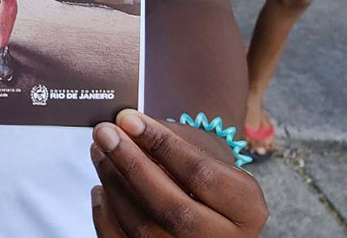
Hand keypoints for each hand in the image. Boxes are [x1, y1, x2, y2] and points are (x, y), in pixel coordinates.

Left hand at [91, 110, 267, 236]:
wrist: (211, 206)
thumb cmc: (204, 172)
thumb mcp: (203, 151)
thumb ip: (168, 138)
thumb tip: (124, 124)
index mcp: (246, 210)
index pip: (201, 175)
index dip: (161, 145)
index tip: (128, 119)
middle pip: (172, 208)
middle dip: (132, 165)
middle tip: (105, 133)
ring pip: (144, 229)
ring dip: (113, 184)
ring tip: (99, 151)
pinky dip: (106, 214)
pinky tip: (102, 187)